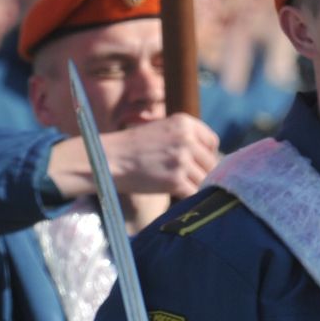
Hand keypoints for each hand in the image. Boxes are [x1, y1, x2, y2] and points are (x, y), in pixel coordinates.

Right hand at [48, 113, 221, 201]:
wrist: (106, 159)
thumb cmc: (132, 148)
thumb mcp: (161, 131)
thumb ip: (185, 139)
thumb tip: (213, 159)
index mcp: (184, 123)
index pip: (212, 142)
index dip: (206, 154)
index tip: (196, 163)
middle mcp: (186, 139)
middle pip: (211, 163)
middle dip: (202, 173)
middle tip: (187, 180)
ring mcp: (182, 160)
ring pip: (205, 180)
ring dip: (195, 187)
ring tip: (179, 188)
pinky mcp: (176, 180)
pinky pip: (195, 193)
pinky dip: (189, 198)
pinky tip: (178, 197)